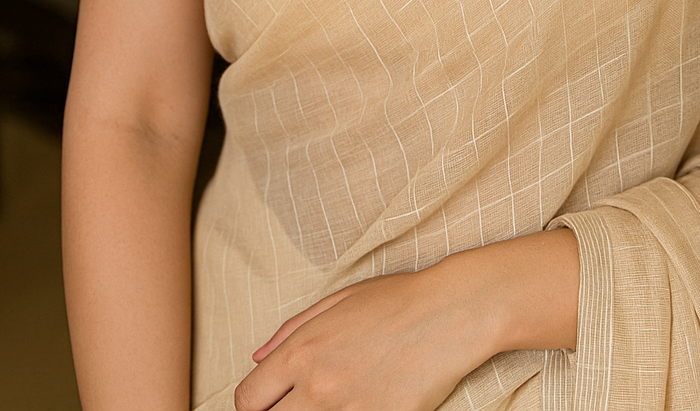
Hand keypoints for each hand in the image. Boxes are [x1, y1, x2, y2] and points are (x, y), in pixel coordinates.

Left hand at [234, 230, 578, 410]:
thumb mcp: (339, 300)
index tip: (268, 404)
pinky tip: (358, 405)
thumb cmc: (397, 300)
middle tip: (298, 404)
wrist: (451, 313)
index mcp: (302, 351)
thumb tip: (257, 357)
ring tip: (334, 401)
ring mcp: (348, 410)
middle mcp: (317, 386)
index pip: (249, 399)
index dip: (253, 407)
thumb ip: (291, 330)